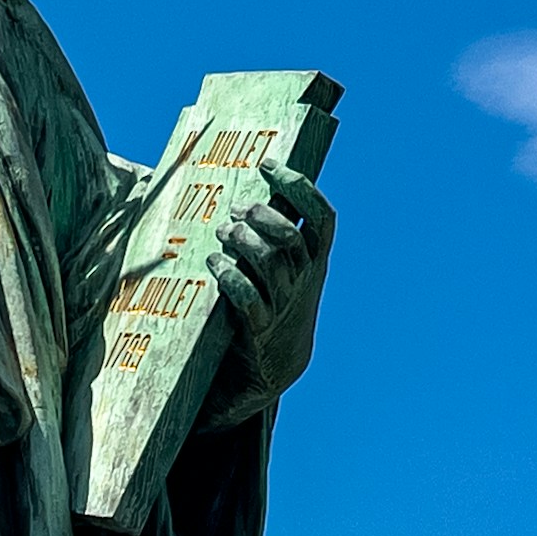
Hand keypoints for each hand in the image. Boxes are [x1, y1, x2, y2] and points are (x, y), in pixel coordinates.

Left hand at [196, 168, 333, 424]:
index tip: (270, 166)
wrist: (271, 369)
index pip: (322, 218)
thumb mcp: (283, 272)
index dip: (298, 187)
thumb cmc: (270, 306)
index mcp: (315, 262)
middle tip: (237, 210)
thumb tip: (247, 192)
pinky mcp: (258, 327)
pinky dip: (229, 275)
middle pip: (289, 238)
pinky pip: (247, 297)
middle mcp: (304, 281)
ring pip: (269, 263)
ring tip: (223, 234)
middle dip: (261, 216)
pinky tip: (214, 263)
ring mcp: (282, 305)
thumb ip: (273, 237)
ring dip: (241, 242)